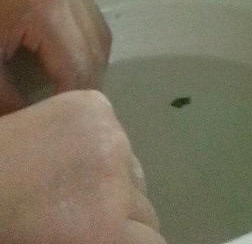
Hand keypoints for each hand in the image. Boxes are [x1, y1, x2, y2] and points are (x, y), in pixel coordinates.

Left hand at [0, 0, 110, 113]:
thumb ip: (7, 98)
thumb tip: (32, 124)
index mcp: (45, 7)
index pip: (77, 66)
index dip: (71, 101)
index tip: (58, 124)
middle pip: (95, 49)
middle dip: (84, 85)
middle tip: (64, 114)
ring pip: (99, 33)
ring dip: (88, 64)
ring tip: (65, 91)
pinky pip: (89, 18)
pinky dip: (83, 44)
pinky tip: (62, 62)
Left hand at [0, 90, 165, 243]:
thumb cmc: (7, 227)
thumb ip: (101, 240)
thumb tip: (119, 233)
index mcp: (106, 227)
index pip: (154, 241)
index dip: (134, 242)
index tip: (110, 239)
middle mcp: (118, 173)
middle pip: (145, 206)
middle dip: (122, 220)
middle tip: (83, 224)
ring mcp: (109, 132)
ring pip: (132, 168)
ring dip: (114, 183)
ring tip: (71, 192)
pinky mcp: (95, 104)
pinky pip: (115, 133)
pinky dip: (99, 147)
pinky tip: (66, 157)